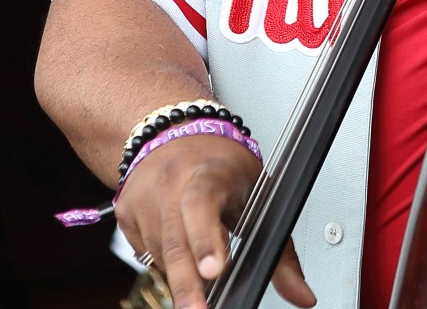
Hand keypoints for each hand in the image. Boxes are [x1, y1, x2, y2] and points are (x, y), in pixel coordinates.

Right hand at [115, 135, 313, 308]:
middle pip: (176, 241)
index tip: (216, 269)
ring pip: (161, 254)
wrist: (174, 132)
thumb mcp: (259, 195)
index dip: (207, 238)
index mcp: (208, 172)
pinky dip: (165, 262)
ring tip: (201, 276)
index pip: (202, 204)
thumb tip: (301, 295)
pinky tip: (181, 250)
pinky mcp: (126, 212)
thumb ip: (281, 250)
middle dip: (187, 283)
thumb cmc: (221, 164)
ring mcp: (144, 197)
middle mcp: (170, 182)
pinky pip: (147, 252)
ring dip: (181, 274)